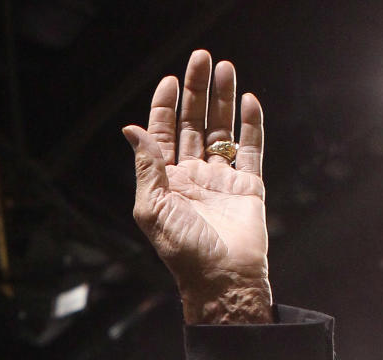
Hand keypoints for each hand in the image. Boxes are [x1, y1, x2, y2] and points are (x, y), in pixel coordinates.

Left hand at [123, 50, 271, 323]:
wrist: (223, 278)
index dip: (164, 106)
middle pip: (193, 124)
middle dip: (195, 92)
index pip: (162, 135)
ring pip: (222, 130)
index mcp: (166, 183)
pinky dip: (250, 125)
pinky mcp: (248, 186)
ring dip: (222, 99)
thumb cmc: (184, 252)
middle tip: (200, 58)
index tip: (170, 80)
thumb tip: (131, 129)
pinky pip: (249, 149)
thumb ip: (146, 166)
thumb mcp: (152, 209)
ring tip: (224, 67)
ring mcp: (221, 180)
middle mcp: (192, 178)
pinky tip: (249, 100)